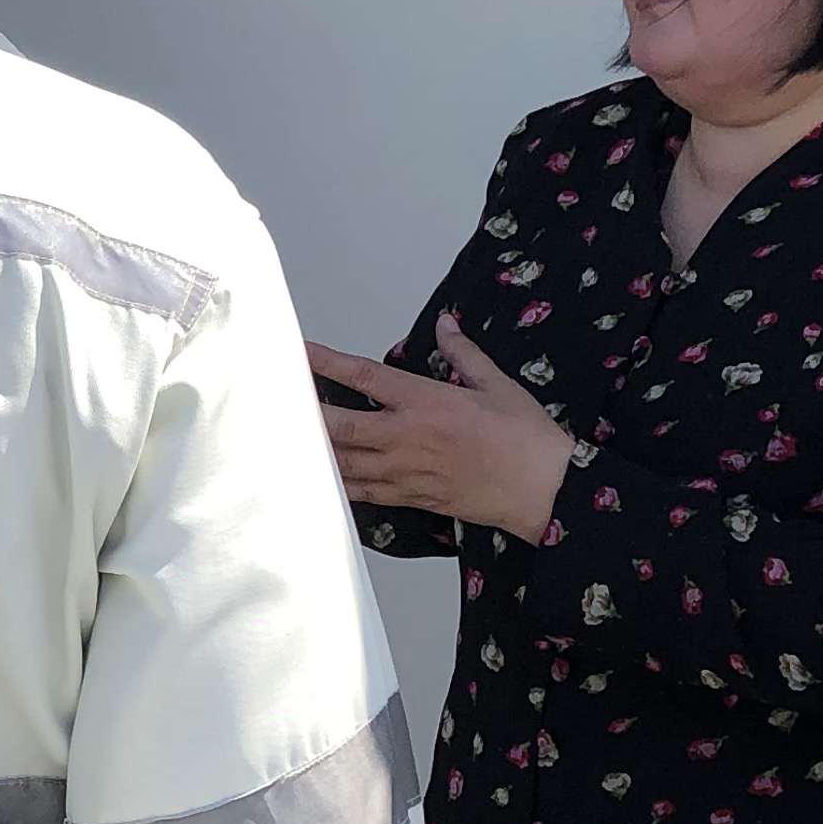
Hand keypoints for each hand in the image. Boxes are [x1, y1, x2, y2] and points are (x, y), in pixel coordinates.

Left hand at [308, 315, 580, 539]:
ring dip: (315, 451)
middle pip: (341, 425)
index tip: (301, 353)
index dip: (327, 363)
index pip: (364, 377)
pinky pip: (364, 494)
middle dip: (306, 414)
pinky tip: (322, 480)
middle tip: (279, 402)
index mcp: (426, 403)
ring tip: (288, 441)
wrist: (543, 490)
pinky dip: (340, 486)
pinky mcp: (412, 498)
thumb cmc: (525, 440)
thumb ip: (463, 353)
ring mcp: (406, 472)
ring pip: (345, 463)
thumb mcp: (497, 384)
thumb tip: (446, 325)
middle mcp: (407, 438)